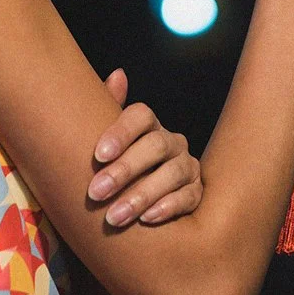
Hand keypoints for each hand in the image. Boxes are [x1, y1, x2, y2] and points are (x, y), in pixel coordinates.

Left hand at [87, 68, 202, 227]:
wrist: (135, 198)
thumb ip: (105, 109)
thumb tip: (117, 74)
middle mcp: (171, 141)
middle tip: (96, 192)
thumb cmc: (116, 165)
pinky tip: (147, 220)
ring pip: (171, 174)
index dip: (120, 132)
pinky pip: (190, 197)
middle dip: (124, 170)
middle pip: (154, 146)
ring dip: (142, 194)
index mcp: (148, 124)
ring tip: (114, 216)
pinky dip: (168, 207)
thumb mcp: (105, 143)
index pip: (140, 116)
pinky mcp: (197, 192)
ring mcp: (187, 166)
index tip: (97, 155)